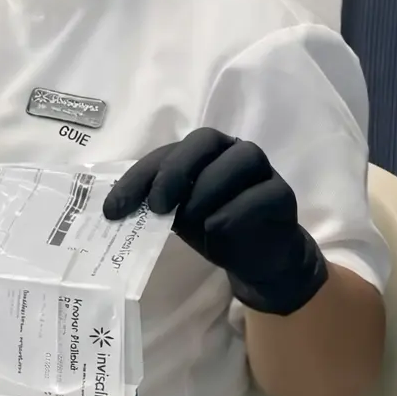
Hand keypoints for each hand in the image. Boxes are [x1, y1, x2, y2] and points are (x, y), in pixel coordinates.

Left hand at [103, 128, 328, 315]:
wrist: (256, 256)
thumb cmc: (211, 225)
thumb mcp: (176, 214)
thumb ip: (155, 203)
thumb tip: (114, 209)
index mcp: (202, 151)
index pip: (166, 153)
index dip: (138, 178)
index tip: (114, 209)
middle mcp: (233, 150)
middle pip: (205, 140)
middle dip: (175, 171)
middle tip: (158, 207)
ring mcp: (263, 169)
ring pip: (237, 161)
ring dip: (205, 193)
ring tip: (192, 222)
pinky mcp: (282, 194)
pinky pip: (257, 196)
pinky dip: (231, 214)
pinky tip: (215, 231)